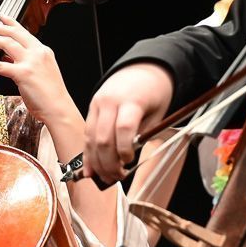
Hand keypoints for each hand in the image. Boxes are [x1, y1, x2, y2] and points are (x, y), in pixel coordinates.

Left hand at [0, 20, 77, 122]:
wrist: (59, 108)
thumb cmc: (51, 95)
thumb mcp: (41, 72)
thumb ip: (26, 62)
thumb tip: (8, 58)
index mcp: (43, 51)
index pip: (24, 32)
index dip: (10, 23)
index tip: (1, 17)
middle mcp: (37, 52)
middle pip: (13, 33)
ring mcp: (30, 62)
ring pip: (5, 43)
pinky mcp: (22, 74)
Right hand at [82, 63, 173, 183]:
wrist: (144, 69)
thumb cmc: (154, 91)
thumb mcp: (158, 113)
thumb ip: (142, 135)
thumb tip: (128, 160)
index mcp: (131, 100)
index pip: (123, 129)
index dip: (124, 150)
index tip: (129, 163)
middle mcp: (110, 101)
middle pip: (103, 138)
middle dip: (108, 163)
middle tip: (116, 177)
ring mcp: (97, 104)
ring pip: (91, 138)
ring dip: (96, 162)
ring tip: (105, 177)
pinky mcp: (91, 107)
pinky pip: (87, 133)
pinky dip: (88, 152)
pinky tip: (90, 168)